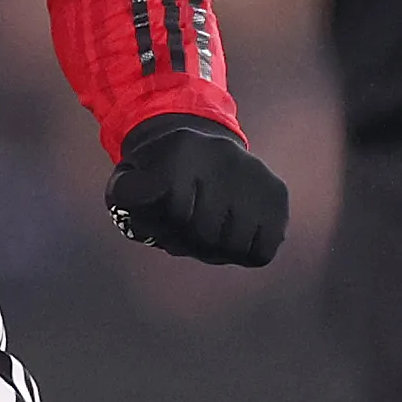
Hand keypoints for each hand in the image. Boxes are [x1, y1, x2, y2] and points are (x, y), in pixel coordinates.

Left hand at [105, 113, 286, 267]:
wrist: (198, 148)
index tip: (157, 215)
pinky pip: (260, 252)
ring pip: (233, 247)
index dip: (160, 228)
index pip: (175, 214)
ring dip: (215, 251)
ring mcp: (256, 175)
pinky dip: (243, 253)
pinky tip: (232, 233)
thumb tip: (155, 222)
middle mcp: (224, 156)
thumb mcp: (128, 178)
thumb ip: (125, 196)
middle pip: (205, 235)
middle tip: (182, 231)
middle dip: (188, 243)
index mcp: (183, 149)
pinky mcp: (277, 194)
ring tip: (206, 231)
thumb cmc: (157, 175)